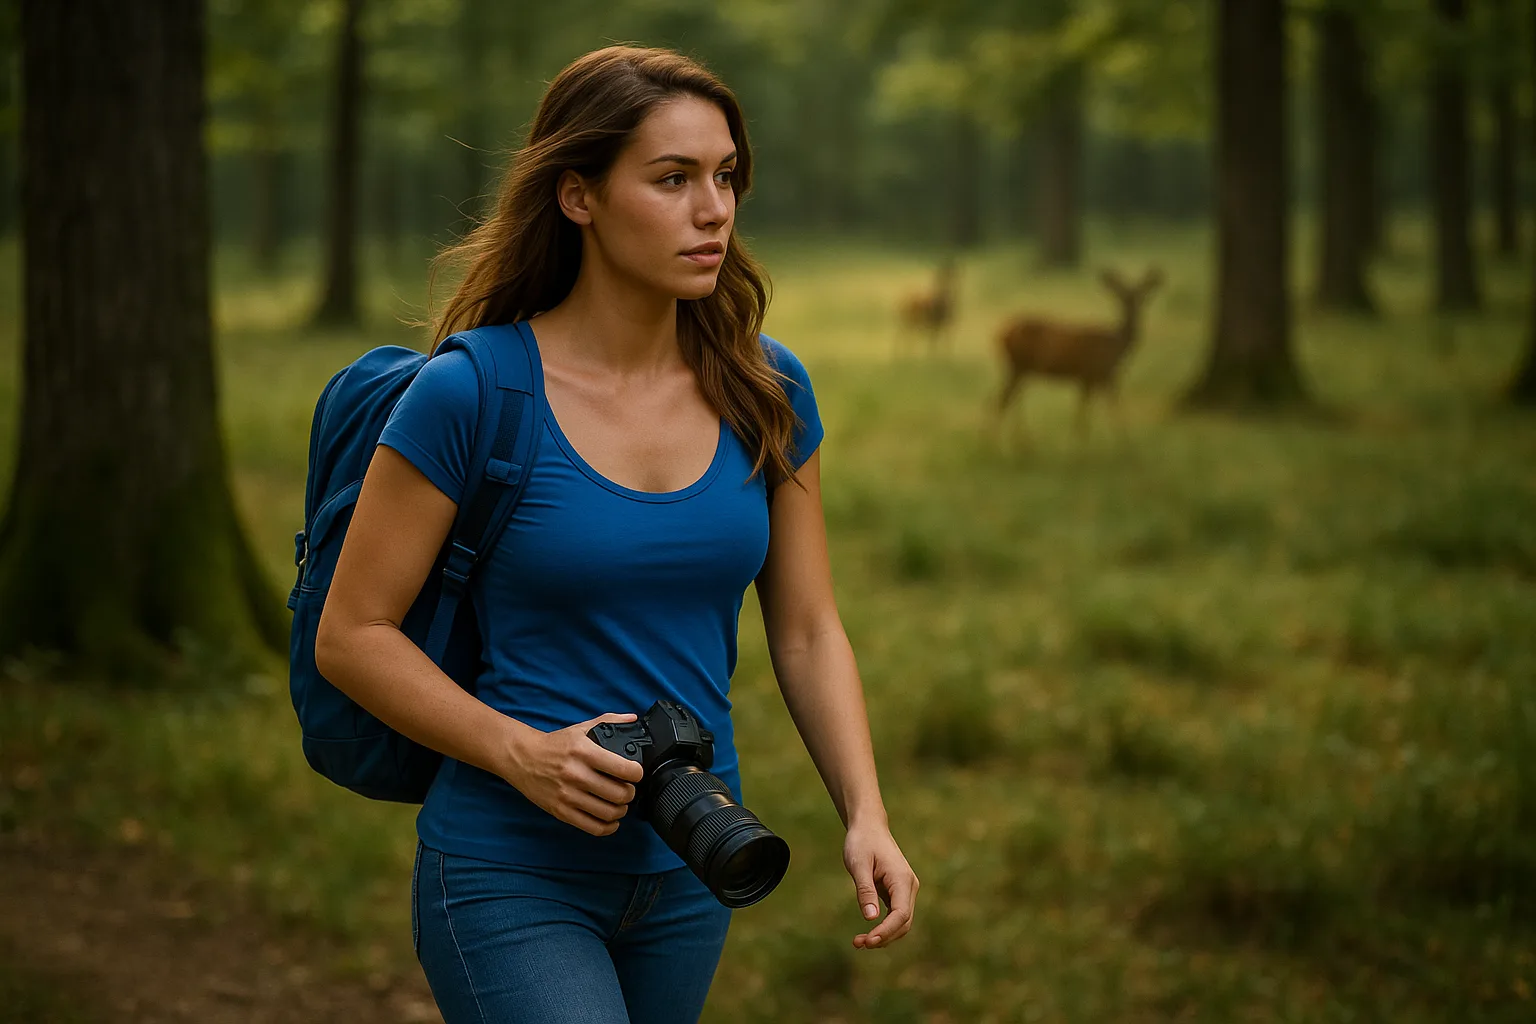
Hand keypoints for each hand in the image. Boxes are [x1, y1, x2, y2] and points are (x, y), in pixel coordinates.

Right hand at [501, 712, 645, 836]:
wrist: (522, 758)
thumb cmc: (555, 745)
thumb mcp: (581, 728)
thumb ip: (609, 721)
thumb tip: (633, 719)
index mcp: (584, 752)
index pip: (623, 768)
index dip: (636, 773)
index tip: (636, 773)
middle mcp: (576, 775)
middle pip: (619, 794)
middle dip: (630, 793)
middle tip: (629, 790)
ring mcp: (568, 795)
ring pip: (608, 813)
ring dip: (621, 810)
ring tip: (620, 804)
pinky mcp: (561, 811)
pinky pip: (592, 827)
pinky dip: (607, 827)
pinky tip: (610, 821)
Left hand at [844, 822, 918, 948]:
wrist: (869, 826)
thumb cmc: (862, 842)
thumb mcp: (858, 865)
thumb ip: (865, 890)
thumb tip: (871, 918)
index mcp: (902, 879)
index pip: (901, 914)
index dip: (886, 931)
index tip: (868, 940)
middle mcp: (909, 886)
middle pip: (904, 923)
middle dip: (884, 937)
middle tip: (858, 943)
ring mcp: (906, 890)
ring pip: (901, 922)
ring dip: (883, 935)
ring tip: (858, 942)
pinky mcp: (898, 892)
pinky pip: (895, 916)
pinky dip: (883, 927)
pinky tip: (867, 933)